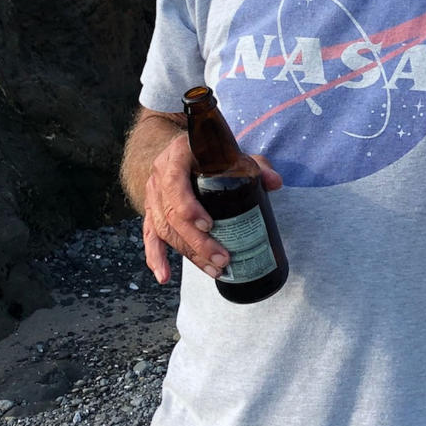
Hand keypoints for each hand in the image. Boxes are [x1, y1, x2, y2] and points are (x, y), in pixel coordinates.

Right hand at [141, 133, 281, 283]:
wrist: (182, 149)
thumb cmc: (210, 152)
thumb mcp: (232, 152)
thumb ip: (255, 165)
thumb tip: (275, 183)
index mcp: (177, 155)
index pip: (175, 183)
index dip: (188, 207)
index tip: (209, 225)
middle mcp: (159, 176)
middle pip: (172, 214)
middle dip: (197, 241)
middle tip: (222, 258)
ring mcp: (153, 195)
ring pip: (164, 230)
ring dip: (188, 253)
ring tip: (213, 269)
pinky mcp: (152, 211)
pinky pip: (150, 236)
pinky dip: (155, 257)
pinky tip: (164, 276)